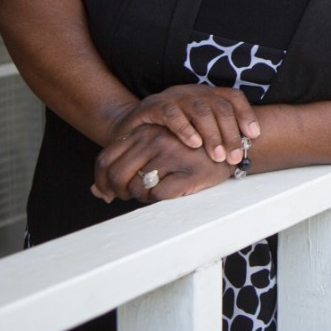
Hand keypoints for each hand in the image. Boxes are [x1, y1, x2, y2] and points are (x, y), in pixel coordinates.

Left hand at [91, 123, 232, 203]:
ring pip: (136, 188)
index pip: (105, 159)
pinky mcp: (189, 172)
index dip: (101, 181)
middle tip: (129, 198)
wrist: (233, 148)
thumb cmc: (189, 152)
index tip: (108, 194)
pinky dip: (158, 200)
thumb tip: (97, 192)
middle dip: (119, 193)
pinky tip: (170, 192)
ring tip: (154, 192)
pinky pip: (157, 195)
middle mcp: (156, 138)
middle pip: (116, 175)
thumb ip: (125, 164)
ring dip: (141, 197)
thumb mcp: (155, 149)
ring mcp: (173, 153)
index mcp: (144, 130)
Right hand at [109, 84, 259, 164]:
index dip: (246, 114)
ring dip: (212, 134)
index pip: (233, 97)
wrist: (130, 129)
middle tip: (234, 157)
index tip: (254, 136)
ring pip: (200, 109)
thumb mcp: (196, 132)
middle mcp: (193, 92)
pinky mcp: (153, 105)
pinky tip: (193, 144)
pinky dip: (185, 129)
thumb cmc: (169, 134)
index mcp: (207, 95)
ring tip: (217, 155)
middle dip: (230, 133)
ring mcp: (174, 96)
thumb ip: (216, 136)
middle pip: (220, 107)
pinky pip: (172, 113)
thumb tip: (244, 150)